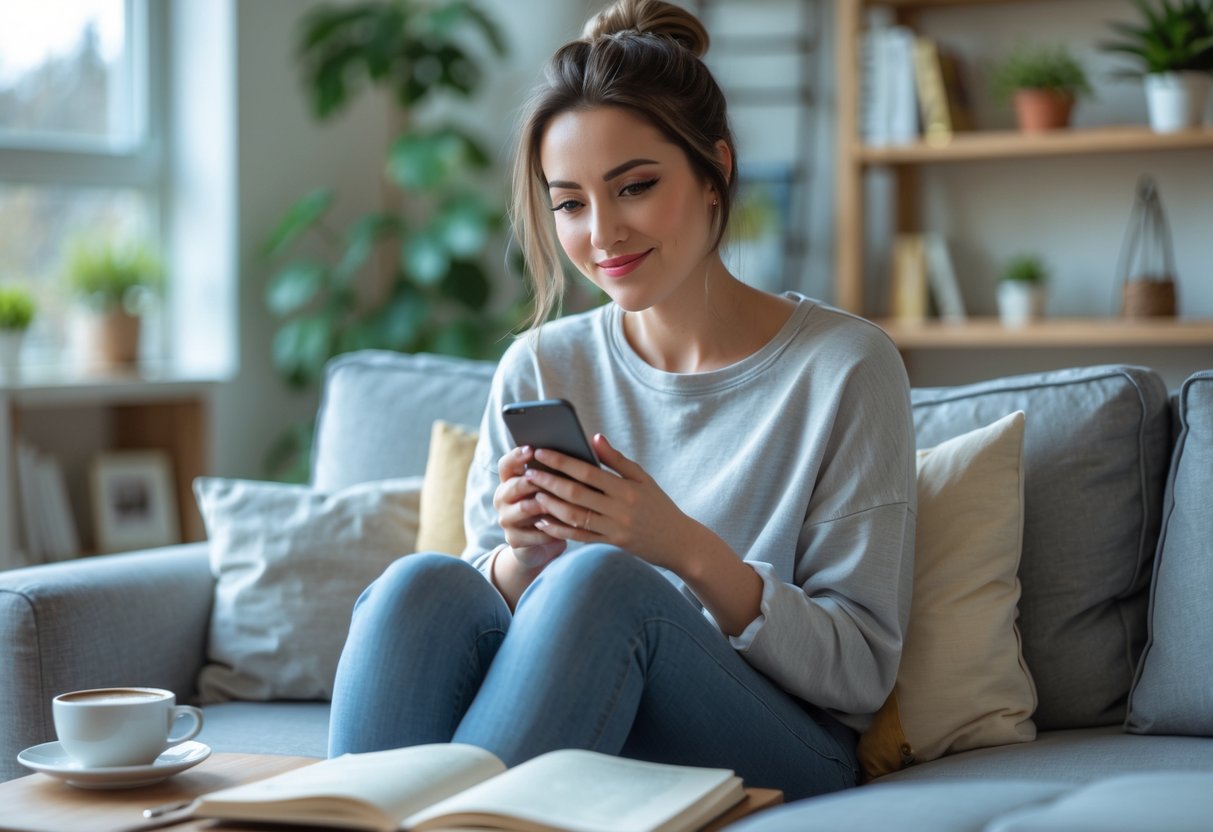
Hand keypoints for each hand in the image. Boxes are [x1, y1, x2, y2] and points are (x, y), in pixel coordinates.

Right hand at [493, 445, 565, 569]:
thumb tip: (575, 453)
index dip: (516, 456)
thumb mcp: (550, 487)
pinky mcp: (514, 539)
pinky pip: (534, 533)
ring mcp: (506, 519)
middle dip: (532, 481)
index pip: (506, 465)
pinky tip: (565, 527)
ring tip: (562, 502)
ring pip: (524, 508)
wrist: (541, 542)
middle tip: (550, 477)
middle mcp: (503, 498)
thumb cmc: (550, 506)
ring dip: (544, 505)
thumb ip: (554, 471)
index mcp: (509, 480)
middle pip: (513, 485)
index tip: (532, 449)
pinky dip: (550, 530)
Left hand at [527, 434, 696, 572]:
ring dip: (550, 505)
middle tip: (529, 472)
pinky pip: (579, 538)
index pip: (587, 471)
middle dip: (549, 481)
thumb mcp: (643, 479)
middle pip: (576, 493)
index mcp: (627, 489)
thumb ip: (617, 460)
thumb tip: (594, 438)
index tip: (541, 452)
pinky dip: (559, 530)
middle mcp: (619, 509)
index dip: (561, 461)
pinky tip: (543, 521)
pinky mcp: (610, 547)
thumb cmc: (659, 505)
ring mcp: (614, 530)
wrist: (679, 543)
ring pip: (574, 517)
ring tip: (532, 494)